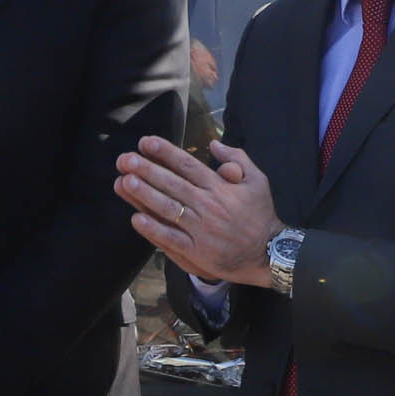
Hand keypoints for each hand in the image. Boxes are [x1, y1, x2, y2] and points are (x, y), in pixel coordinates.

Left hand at [118, 136, 280, 283]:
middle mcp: (208, 205)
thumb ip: (237, 158)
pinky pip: (171, 239)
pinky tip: (136, 219)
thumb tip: (213, 143)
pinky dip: (153, 229)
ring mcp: (201, 229)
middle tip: (125, 159)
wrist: (269, 253)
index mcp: (219, 187)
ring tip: (125, 182)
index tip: (145, 142)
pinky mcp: (198, 251)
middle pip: (172, 184)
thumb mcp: (258, 180)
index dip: (165, 152)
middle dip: (147, 170)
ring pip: (168, 208)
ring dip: (145, 195)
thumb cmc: (261, 215)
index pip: (187, 165)